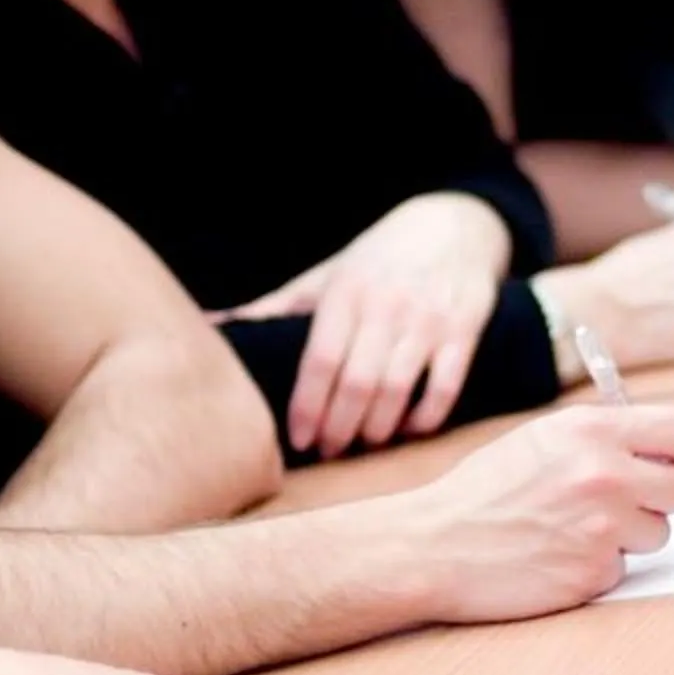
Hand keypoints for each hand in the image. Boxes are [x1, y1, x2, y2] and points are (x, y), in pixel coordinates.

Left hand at [220, 192, 512, 457]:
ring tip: (362, 444)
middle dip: (339, 427)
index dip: (307, 405)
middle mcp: (386, 305)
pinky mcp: (464, 330)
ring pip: (397, 389)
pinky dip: (425, 418)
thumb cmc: (377, 260)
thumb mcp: (326, 275)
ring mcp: (427, 318)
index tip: (297, 439)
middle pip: (357, 382)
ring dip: (377, 428)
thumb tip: (209, 325)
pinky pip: (444, 386)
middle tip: (328, 451)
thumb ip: (276, 307)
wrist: (453, 223)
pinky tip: (407, 430)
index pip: (320, 359)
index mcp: (345, 292)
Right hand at [388, 402, 673, 622]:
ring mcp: (602, 527)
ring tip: (576, 528)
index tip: (667, 463)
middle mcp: (604, 474)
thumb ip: (602, 438)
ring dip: (629, 535)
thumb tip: (657, 449)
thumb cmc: (484, 491)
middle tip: (623, 502)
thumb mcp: (541, 439)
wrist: (436, 544)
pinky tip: (560, 555)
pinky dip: (599, 565)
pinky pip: (624, 568)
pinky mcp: (594, 574)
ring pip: (659, 533)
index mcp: (591, 430)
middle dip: (659, 499)